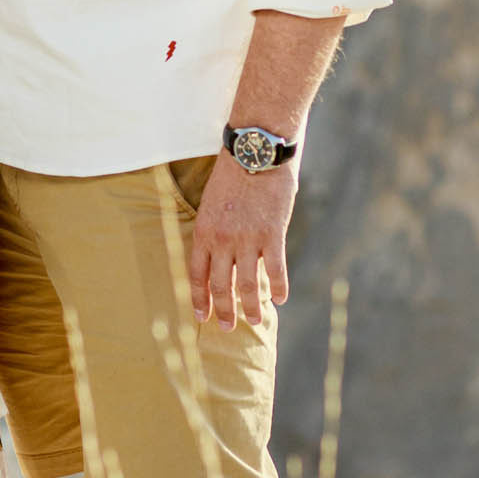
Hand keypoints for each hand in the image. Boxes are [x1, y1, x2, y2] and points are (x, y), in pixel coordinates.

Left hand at [186, 154, 296, 329]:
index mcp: (203, 231)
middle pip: (221, 285)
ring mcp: (247, 239)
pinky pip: (276, 270)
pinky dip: (279, 287)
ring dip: (251, 307)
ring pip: (248, 285)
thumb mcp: (213, 201)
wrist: (256, 149)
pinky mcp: (272, 234)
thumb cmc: (234, 171)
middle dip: (224, 310)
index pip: (196, 274)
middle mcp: (222, 240)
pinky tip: (281, 299)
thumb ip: (216, 229)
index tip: (201, 316)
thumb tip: (221, 252)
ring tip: (256, 321)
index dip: (199, 298)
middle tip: (228, 328)